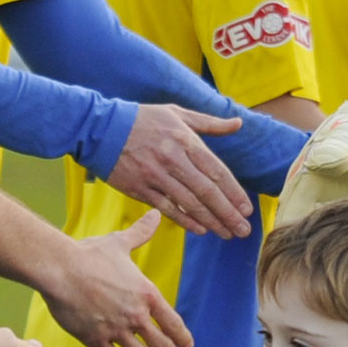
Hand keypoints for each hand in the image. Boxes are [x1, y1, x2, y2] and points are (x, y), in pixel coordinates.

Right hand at [35, 212, 192, 346]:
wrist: (60, 268)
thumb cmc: (89, 253)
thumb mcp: (120, 242)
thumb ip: (140, 233)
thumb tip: (154, 214)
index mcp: (145, 293)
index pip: (171, 320)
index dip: (181, 336)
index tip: (188, 346)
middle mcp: (135, 314)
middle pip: (161, 343)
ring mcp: (116, 329)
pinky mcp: (95, 339)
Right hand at [106, 107, 254, 239]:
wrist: (100, 128)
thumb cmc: (142, 120)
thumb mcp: (176, 113)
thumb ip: (209, 123)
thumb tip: (238, 123)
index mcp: (185, 140)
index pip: (217, 171)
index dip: (234, 192)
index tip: (247, 208)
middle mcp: (173, 159)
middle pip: (207, 192)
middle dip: (228, 213)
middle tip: (243, 229)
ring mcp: (155, 175)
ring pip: (189, 204)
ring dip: (211, 221)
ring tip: (226, 233)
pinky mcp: (139, 188)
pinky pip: (167, 208)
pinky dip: (185, 221)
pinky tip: (200, 230)